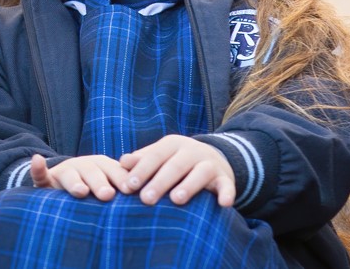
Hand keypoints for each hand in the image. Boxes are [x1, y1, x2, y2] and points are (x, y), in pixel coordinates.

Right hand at [29, 153, 128, 200]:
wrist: (66, 183)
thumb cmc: (98, 189)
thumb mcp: (112, 185)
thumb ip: (127, 187)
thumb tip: (155, 194)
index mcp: (104, 166)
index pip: (115, 172)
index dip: (122, 179)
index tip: (130, 190)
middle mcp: (85, 166)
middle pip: (93, 173)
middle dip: (100, 184)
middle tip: (107, 195)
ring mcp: (65, 172)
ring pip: (70, 175)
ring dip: (75, 182)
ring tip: (80, 191)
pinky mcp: (47, 180)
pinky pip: (41, 174)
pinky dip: (38, 168)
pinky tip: (37, 161)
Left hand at [119, 135, 235, 206]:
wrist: (212, 158)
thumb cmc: (175, 161)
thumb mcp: (159, 157)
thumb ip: (141, 160)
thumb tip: (121, 162)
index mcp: (172, 144)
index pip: (155, 156)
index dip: (142, 170)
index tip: (128, 186)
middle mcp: (192, 150)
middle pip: (175, 165)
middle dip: (160, 182)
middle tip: (146, 199)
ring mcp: (210, 163)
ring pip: (201, 172)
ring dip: (189, 186)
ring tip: (176, 200)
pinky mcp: (225, 177)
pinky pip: (227, 185)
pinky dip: (227, 193)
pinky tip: (223, 204)